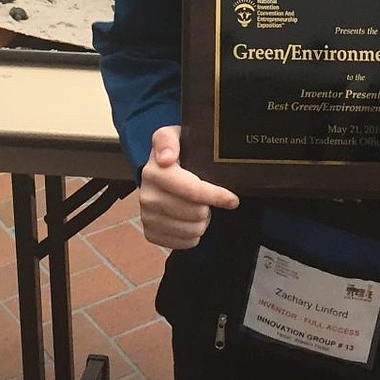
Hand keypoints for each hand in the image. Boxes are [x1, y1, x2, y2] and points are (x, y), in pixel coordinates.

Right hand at [138, 125, 238, 250]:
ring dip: (201, 221)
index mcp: (154, 171)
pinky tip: (190, 220)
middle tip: (207, 198)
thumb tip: (166, 158)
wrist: (159, 171)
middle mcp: (146, 195)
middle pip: (194, 213)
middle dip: (207, 207)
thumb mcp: (174, 136)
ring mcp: (146, 216)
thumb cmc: (176, 153)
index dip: (215, 196)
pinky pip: (183, 243)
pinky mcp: (150, 233)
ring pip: (191, 230)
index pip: (191, 190)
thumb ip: (168, 139)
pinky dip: (193, 235)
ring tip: (198, 207)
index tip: (232, 199)